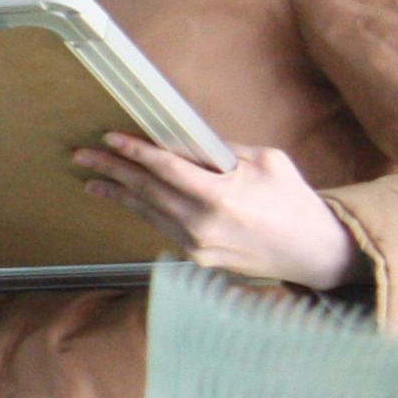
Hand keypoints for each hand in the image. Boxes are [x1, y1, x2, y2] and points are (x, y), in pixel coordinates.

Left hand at [77, 134, 360, 291]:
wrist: (315, 252)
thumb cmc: (294, 200)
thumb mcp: (267, 160)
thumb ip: (222, 150)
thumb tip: (184, 138)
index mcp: (221, 196)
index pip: (165, 168)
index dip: (134, 151)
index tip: (109, 138)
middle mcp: (204, 224)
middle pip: (147, 191)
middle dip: (111, 170)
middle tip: (81, 155)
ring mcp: (199, 246)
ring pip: (148, 213)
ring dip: (118, 194)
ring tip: (92, 180)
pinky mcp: (200, 259)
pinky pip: (163, 229)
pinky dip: (142, 212)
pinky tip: (127, 200)